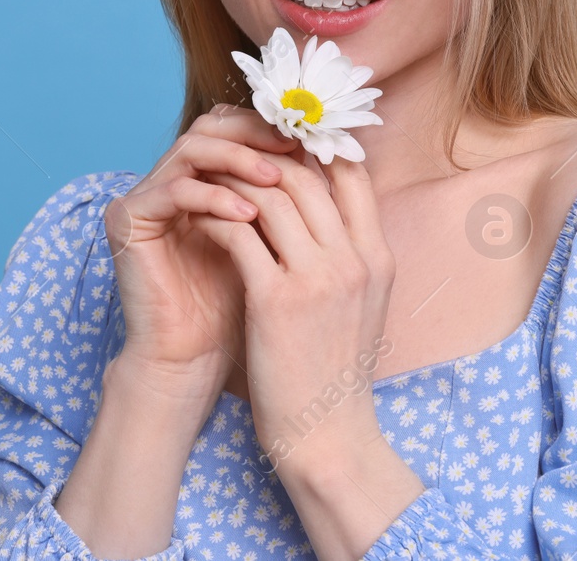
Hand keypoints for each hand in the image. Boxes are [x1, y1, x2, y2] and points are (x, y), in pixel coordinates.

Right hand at [106, 104, 298, 400]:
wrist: (194, 360)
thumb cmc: (242, 307)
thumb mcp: (278, 242)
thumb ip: (295, 199)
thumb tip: (343, 152)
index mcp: (203, 177)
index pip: (237, 128)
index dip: (275, 129)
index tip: (317, 141)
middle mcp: (170, 177)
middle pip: (213, 125)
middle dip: (257, 135)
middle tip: (295, 146)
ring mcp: (146, 195)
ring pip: (193, 148)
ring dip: (240, 160)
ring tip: (277, 180)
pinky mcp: (128, 218)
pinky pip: (173, 190)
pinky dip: (214, 197)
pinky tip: (248, 215)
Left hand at [190, 149, 396, 475]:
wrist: (328, 434)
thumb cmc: (336, 370)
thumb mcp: (364, 303)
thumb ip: (350, 253)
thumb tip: (324, 209)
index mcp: (377, 256)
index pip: (351, 173)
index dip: (315, 147)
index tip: (281, 142)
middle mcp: (352, 260)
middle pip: (306, 176)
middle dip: (266, 157)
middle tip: (233, 152)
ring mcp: (316, 279)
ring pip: (270, 197)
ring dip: (236, 181)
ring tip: (210, 179)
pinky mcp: (275, 301)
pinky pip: (239, 234)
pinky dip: (217, 217)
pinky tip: (199, 218)